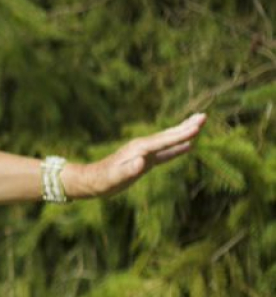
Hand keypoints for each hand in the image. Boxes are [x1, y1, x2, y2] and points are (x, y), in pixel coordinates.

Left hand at [72, 113, 205, 198]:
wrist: (92, 180)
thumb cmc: (103, 180)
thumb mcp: (115, 177)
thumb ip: (128, 170)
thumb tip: (142, 162)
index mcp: (139, 149)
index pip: (164, 141)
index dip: (181, 135)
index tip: (197, 128)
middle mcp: (143, 146)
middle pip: (169, 135)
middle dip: (187, 126)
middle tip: (204, 116)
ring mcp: (144, 151)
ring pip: (168, 139)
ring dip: (184, 131)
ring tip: (199, 122)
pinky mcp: (145, 159)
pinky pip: (165, 151)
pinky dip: (177, 147)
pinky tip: (188, 146)